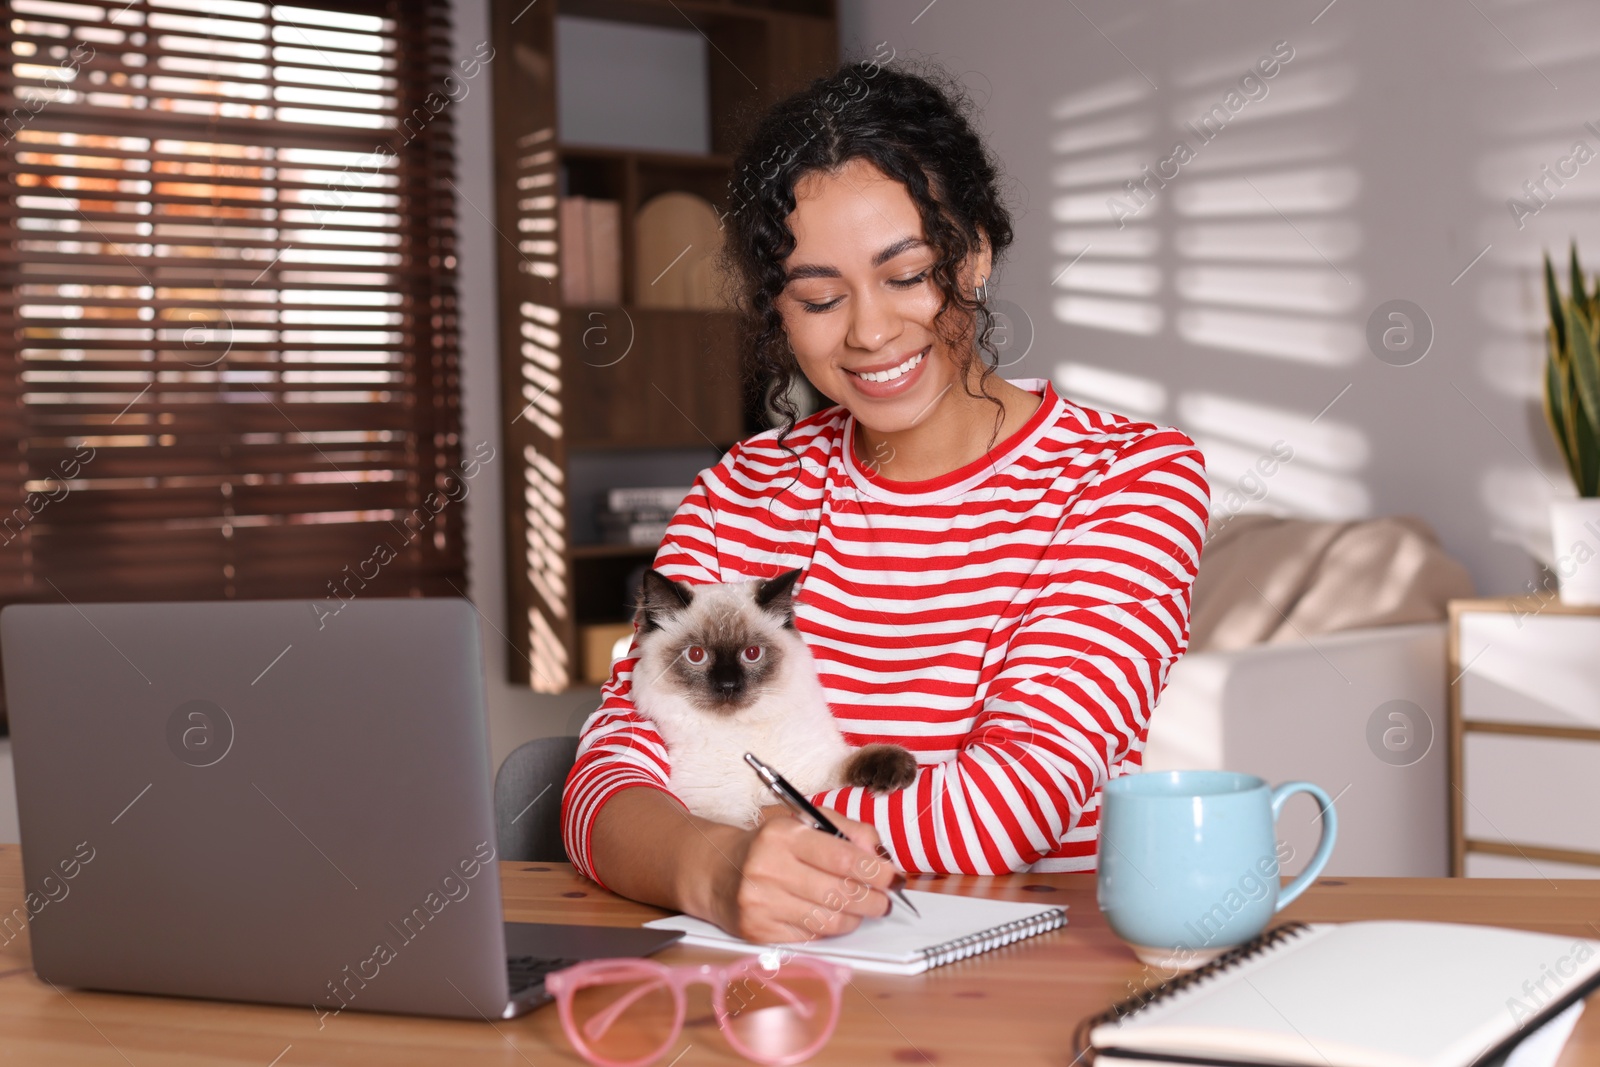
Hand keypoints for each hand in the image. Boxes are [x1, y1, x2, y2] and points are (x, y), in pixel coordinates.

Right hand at [711, 806, 897, 942]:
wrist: (718, 872)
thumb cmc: (771, 846)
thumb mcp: (805, 823)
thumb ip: (848, 831)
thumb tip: (881, 855)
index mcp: (783, 834)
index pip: (843, 857)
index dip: (876, 871)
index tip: (893, 878)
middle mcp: (768, 868)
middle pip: (840, 893)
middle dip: (873, 900)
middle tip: (884, 901)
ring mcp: (761, 903)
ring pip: (829, 921)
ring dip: (854, 918)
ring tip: (859, 909)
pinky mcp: (757, 931)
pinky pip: (811, 938)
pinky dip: (827, 930)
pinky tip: (826, 916)